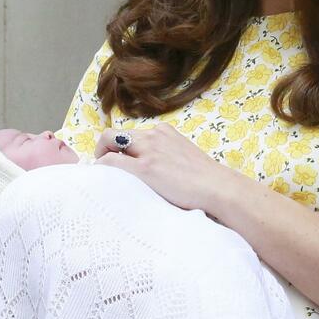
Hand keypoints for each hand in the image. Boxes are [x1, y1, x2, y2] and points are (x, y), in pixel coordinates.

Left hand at [95, 123, 230, 211]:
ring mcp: (149, 150)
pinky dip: (101, 169)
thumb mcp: (182, 156)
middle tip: (103, 169)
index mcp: (164, 131)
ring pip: (108, 142)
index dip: (118, 148)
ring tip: (103, 178)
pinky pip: (110, 162)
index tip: (117, 162)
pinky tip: (103, 181)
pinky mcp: (146, 168)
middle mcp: (154, 135)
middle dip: (103, 150)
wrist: (217, 187)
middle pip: (113, 135)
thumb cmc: (203, 179)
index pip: (130, 134)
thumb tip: (148, 168)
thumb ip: (164, 154)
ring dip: (101, 159)